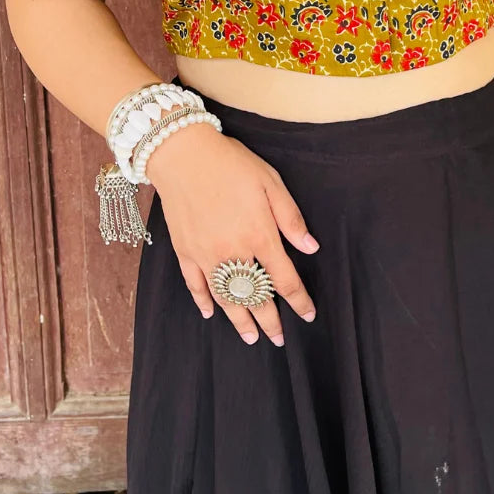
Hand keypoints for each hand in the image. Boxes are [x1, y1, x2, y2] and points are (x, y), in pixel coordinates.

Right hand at [145, 122, 320, 346]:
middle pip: (255, 296)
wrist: (183, 153)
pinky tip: (211, 314)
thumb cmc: (231, 164)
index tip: (309, 315)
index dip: (299, 301)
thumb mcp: (270, 182)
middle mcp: (233, 252)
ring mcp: (206, 255)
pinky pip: (195, 285)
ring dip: (239, 321)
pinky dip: (203, 302)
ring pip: (225, 298)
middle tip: (278, 339)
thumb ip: (290, 218)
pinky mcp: (185, 251)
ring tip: (251, 338)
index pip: (284, 280)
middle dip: (269, 320)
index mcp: (259, 235)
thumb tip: (310, 247)